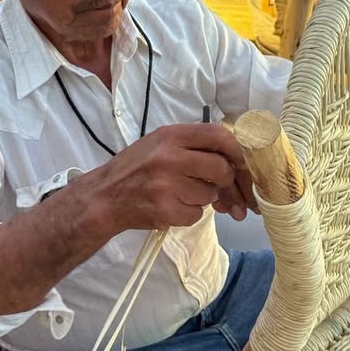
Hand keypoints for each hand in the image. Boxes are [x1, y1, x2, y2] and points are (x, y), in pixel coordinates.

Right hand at [90, 123, 257, 230]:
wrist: (104, 197)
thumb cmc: (135, 169)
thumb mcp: (160, 144)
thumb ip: (194, 147)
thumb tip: (238, 161)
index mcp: (171, 135)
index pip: (219, 136)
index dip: (238, 152)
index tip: (245, 165)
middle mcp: (170, 156)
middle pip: (221, 169)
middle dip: (225, 183)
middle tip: (220, 189)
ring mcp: (167, 185)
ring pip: (210, 195)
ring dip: (203, 199)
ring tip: (180, 194)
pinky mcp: (165, 210)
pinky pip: (196, 214)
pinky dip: (189, 214)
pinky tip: (171, 207)